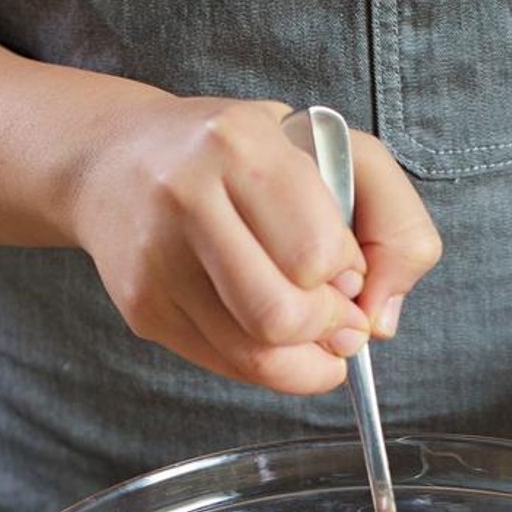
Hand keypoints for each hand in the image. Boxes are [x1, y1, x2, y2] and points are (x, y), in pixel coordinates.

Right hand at [69, 94, 441, 394]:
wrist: (115, 159)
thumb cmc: (245, 158)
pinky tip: (268, 330)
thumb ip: (396, 222)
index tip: (347, 263)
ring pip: (254, 355)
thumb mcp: (334, 151)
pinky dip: (266, 362)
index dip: (349, 274)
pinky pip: (225, 365)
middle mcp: (187, 197)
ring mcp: (156, 260)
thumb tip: (381, 322)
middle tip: (338, 313)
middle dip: (328, 328)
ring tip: (314, 330)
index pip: (317, 253)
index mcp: (241, 145)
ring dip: (304, 359)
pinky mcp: (143, 307)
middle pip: (282, 316)